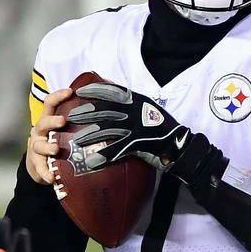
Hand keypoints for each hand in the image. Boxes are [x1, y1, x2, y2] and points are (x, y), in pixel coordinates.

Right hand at [26, 88, 73, 184]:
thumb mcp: (67, 129)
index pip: (51, 103)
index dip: (58, 96)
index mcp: (49, 120)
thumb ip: (81, 121)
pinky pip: (40, 169)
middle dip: (52, 121)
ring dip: (47, 147)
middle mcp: (41, 132)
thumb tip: (111, 109)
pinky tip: (52, 178)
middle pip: (43, 122)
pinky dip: (45, 173)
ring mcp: (37, 148)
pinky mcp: (37, 164)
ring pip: (38, 145)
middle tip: (62, 121)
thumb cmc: (60, 141)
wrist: (42, 164)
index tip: (70, 91)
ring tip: (55, 149)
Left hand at [68, 82, 190, 170]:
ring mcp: (137, 126)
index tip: (79, 92)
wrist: (179, 144)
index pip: (112, 91)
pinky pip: (117, 149)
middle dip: (86, 113)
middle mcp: (135, 111)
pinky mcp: (139, 143)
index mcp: (137, 100)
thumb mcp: (148, 108)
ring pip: (107, 129)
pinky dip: (104, 155)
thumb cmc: (162, 127)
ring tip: (76, 141)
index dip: (94, 91)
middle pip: (105, 110)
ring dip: (90, 135)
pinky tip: (92, 161)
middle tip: (70, 118)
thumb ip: (132, 103)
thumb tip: (114, 97)